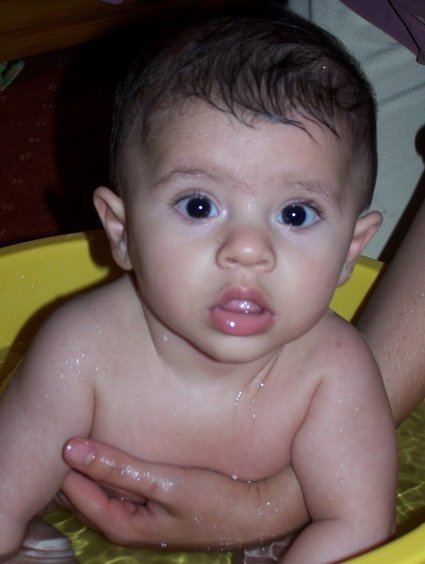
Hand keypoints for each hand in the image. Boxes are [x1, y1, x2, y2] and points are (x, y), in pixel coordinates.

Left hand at [61, 438, 306, 549]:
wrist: (258, 508)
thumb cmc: (214, 499)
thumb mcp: (165, 484)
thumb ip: (117, 468)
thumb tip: (71, 449)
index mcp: (124, 525)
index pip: (77, 494)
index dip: (68, 465)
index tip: (61, 434)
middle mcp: (130, 523)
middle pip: (90, 492)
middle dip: (78, 466)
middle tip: (71, 428)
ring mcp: (145, 512)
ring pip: (108, 486)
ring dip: (98, 464)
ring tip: (89, 431)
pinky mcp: (158, 500)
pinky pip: (126, 482)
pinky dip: (118, 466)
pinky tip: (120, 447)